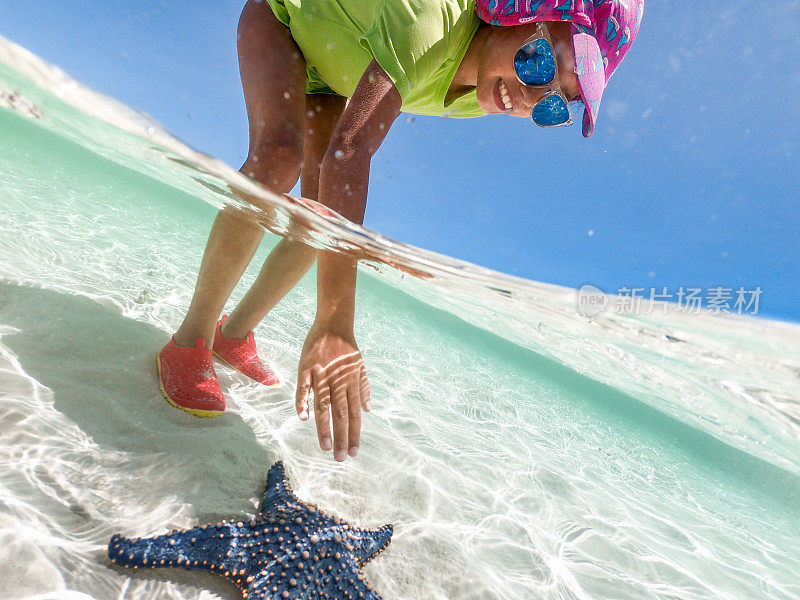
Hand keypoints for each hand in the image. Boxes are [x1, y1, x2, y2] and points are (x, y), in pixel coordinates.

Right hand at [296, 326, 370, 460]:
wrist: (334, 324)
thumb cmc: (347, 348)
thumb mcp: (361, 367)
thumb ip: (364, 388)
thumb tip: (368, 410)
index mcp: (352, 384)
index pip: (354, 415)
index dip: (354, 434)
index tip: (353, 452)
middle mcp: (339, 382)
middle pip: (341, 414)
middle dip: (341, 437)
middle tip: (340, 458)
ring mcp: (322, 375)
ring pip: (324, 406)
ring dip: (324, 427)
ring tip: (325, 446)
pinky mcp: (307, 368)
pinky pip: (304, 388)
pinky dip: (303, 402)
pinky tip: (303, 417)